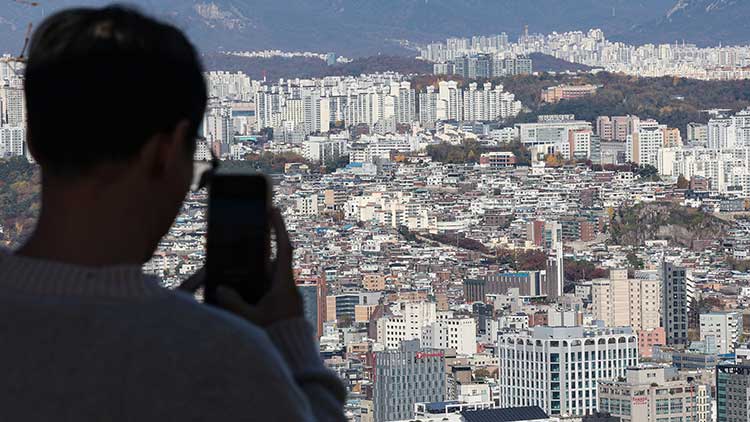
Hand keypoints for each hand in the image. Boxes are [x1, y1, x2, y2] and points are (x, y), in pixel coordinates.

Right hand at [214, 208, 303, 326]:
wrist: (293, 356)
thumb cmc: (275, 336)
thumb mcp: (250, 319)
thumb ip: (234, 303)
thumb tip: (222, 288)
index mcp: (284, 283)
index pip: (283, 247)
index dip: (278, 226)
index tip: (273, 209)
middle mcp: (287, 286)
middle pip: (272, 260)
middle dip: (260, 248)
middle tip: (246, 232)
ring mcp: (285, 296)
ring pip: (268, 276)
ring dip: (254, 269)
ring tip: (235, 261)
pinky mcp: (281, 307)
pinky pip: (267, 289)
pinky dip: (255, 285)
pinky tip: (238, 288)